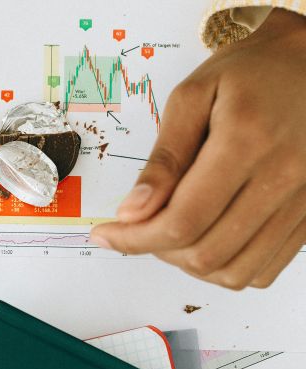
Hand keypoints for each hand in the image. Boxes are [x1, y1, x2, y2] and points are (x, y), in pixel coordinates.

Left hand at [90, 8, 305, 289]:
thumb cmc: (249, 74)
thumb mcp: (192, 97)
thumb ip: (163, 158)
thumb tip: (132, 212)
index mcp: (247, 143)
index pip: (182, 220)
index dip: (135, 238)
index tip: (105, 234)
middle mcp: (283, 179)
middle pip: (206, 253)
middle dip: (156, 249)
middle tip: (137, 227)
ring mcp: (303, 203)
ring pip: (234, 272)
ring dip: (188, 264)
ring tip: (170, 231)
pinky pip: (263, 270)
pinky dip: (224, 268)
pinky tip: (205, 238)